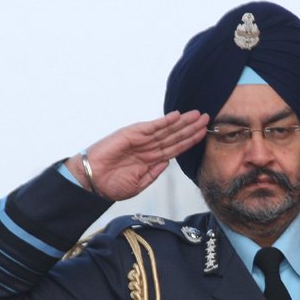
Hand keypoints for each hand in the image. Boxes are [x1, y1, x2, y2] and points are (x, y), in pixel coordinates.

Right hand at [66, 110, 208, 200]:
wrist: (92, 182)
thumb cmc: (111, 184)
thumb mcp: (139, 184)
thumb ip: (154, 173)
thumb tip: (168, 162)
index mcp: (150, 159)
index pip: (175, 148)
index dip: (190, 141)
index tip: (204, 134)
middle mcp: (148, 147)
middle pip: (174, 136)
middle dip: (191, 128)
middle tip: (207, 118)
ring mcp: (140, 139)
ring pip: (166, 129)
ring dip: (182, 122)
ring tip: (197, 115)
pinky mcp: (131, 134)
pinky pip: (151, 127)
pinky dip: (164, 121)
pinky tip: (177, 116)